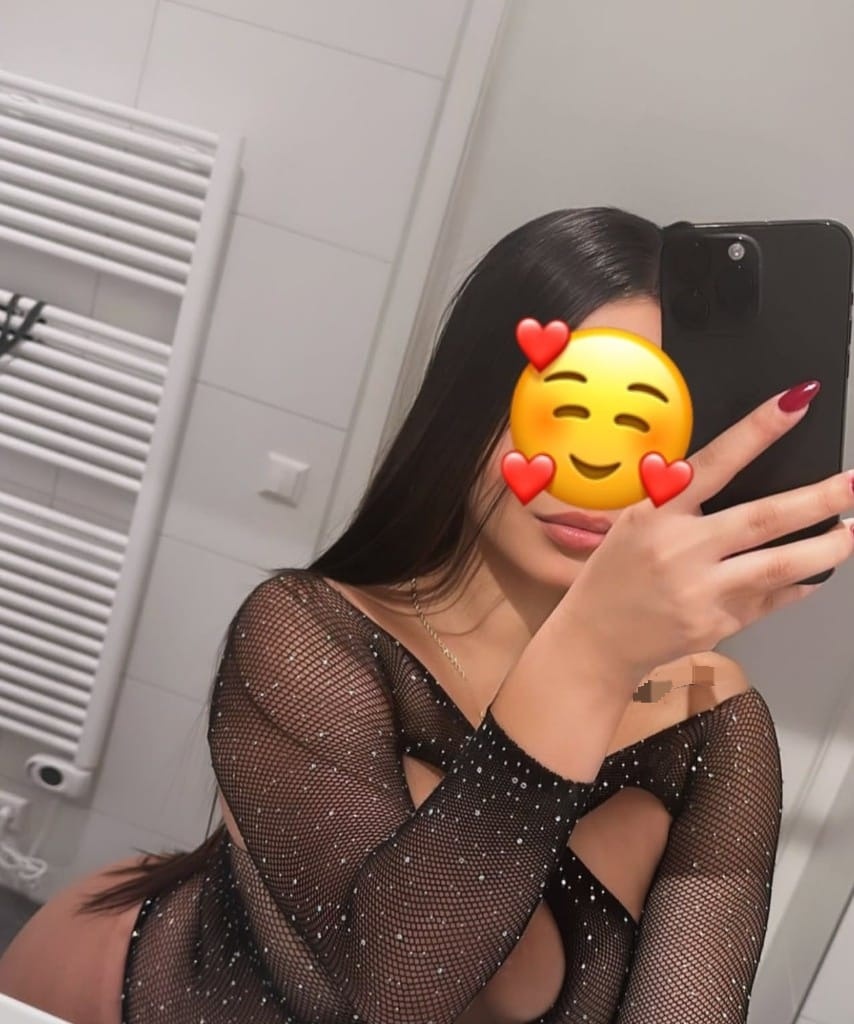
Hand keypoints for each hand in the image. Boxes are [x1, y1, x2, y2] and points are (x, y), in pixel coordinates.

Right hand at [561, 383, 853, 683]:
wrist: (595, 641)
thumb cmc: (611, 577)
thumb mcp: (632, 525)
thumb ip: (677, 503)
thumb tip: (735, 476)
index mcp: (656, 515)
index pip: (714, 464)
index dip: (757, 431)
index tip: (795, 403)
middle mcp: (681, 551)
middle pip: (764, 519)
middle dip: (819, 499)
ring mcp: (702, 592)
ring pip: (780, 565)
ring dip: (827, 548)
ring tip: (853, 532)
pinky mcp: (717, 625)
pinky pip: (772, 601)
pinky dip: (799, 585)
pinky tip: (817, 573)